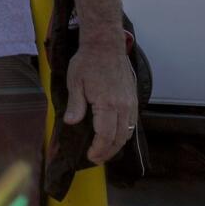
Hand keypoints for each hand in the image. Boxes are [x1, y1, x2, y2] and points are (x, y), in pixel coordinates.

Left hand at [63, 37, 137, 164]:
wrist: (105, 46)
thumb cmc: (87, 62)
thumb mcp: (75, 82)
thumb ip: (76, 105)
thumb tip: (71, 123)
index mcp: (107, 103)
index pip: (106, 135)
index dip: (99, 149)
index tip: (90, 157)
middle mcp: (123, 106)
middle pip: (120, 138)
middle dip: (108, 152)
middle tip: (97, 159)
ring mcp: (130, 103)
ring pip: (128, 132)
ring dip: (118, 145)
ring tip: (105, 151)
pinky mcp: (133, 99)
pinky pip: (132, 122)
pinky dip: (124, 133)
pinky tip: (115, 136)